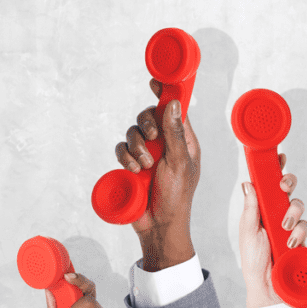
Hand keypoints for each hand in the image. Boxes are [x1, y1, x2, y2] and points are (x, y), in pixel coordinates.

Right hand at [114, 79, 200, 270]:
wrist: (159, 225)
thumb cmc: (178, 196)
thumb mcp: (180, 163)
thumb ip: (176, 133)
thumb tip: (173, 103)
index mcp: (185, 140)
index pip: (175, 110)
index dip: (165, 94)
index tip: (155, 82)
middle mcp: (166, 143)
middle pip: (149, 116)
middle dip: (146, 125)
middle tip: (151, 139)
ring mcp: (148, 154)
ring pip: (133, 132)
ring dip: (136, 146)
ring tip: (145, 165)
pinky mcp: (132, 165)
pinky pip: (121, 149)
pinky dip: (125, 156)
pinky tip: (133, 170)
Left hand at [239, 159, 306, 307]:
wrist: (268, 287)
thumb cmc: (254, 261)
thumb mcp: (248, 232)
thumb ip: (250, 207)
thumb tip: (248, 183)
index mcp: (260, 210)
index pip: (268, 186)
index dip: (274, 170)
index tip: (279, 157)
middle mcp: (276, 214)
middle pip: (287, 189)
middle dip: (288, 182)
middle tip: (284, 185)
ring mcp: (289, 226)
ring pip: (298, 205)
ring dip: (292, 212)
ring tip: (283, 227)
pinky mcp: (301, 237)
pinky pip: (305, 225)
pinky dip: (299, 230)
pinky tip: (290, 241)